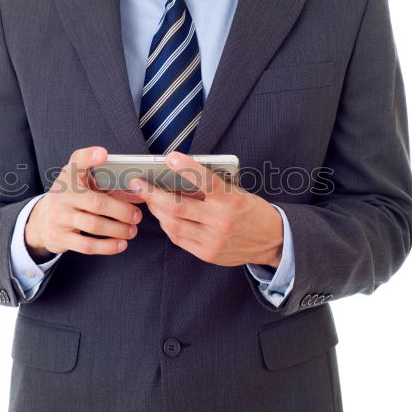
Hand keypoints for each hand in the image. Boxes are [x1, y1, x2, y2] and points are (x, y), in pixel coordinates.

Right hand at [25, 146, 144, 259]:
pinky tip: (120, 244)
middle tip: (137, 216)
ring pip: (94, 225)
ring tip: (131, 231)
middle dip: (122, 211)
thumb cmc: (72, 197)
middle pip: (97, 203)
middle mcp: (62, 194)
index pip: (78, 161)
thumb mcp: (84, 183)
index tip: (103, 154)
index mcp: (70, 176)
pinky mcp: (59, 236)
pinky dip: (107, 247)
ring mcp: (59, 216)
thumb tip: (141, 194)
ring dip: (118, 230)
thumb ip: (110, 184)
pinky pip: (87, 245)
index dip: (90, 157)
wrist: (43, 220)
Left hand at [129, 151, 283, 267]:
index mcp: (231, 201)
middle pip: (177, 206)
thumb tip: (178, 176)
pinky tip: (163, 215)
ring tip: (148, 199)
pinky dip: (167, 225)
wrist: (273, 241)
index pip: (205, 180)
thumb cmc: (252, 211)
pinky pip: (178, 238)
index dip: (186, 167)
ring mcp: (213, 240)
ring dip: (156, 210)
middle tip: (138, 183)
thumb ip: (211, 187)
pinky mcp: (207, 254)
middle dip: (152, 194)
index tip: (169, 157)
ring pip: (173, 224)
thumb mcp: (237, 193)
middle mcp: (221, 221)